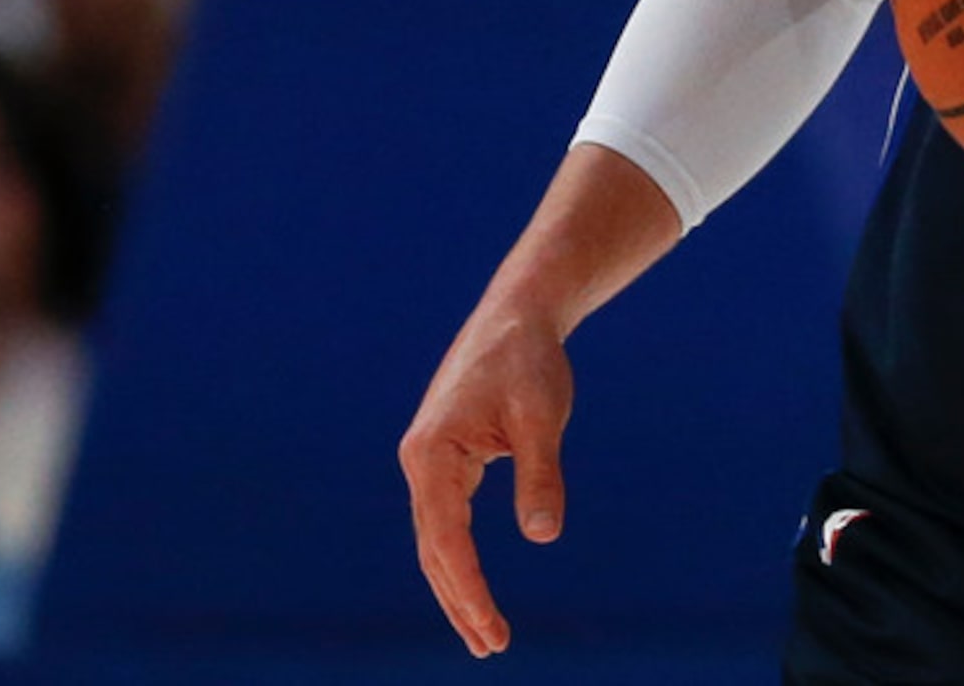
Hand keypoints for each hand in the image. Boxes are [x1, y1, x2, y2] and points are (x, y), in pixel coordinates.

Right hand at [399, 304, 573, 657]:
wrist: (520, 315)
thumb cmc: (531, 361)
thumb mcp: (542, 418)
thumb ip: (540, 476)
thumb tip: (543, 537)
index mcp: (433, 452)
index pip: (445, 539)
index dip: (467, 589)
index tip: (491, 629)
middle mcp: (420, 460)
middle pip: (432, 549)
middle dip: (459, 601)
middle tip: (491, 649)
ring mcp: (429, 460)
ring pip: (435, 539)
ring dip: (456, 586)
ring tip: (483, 634)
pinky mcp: (445, 457)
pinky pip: (446, 520)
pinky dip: (458, 557)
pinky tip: (472, 586)